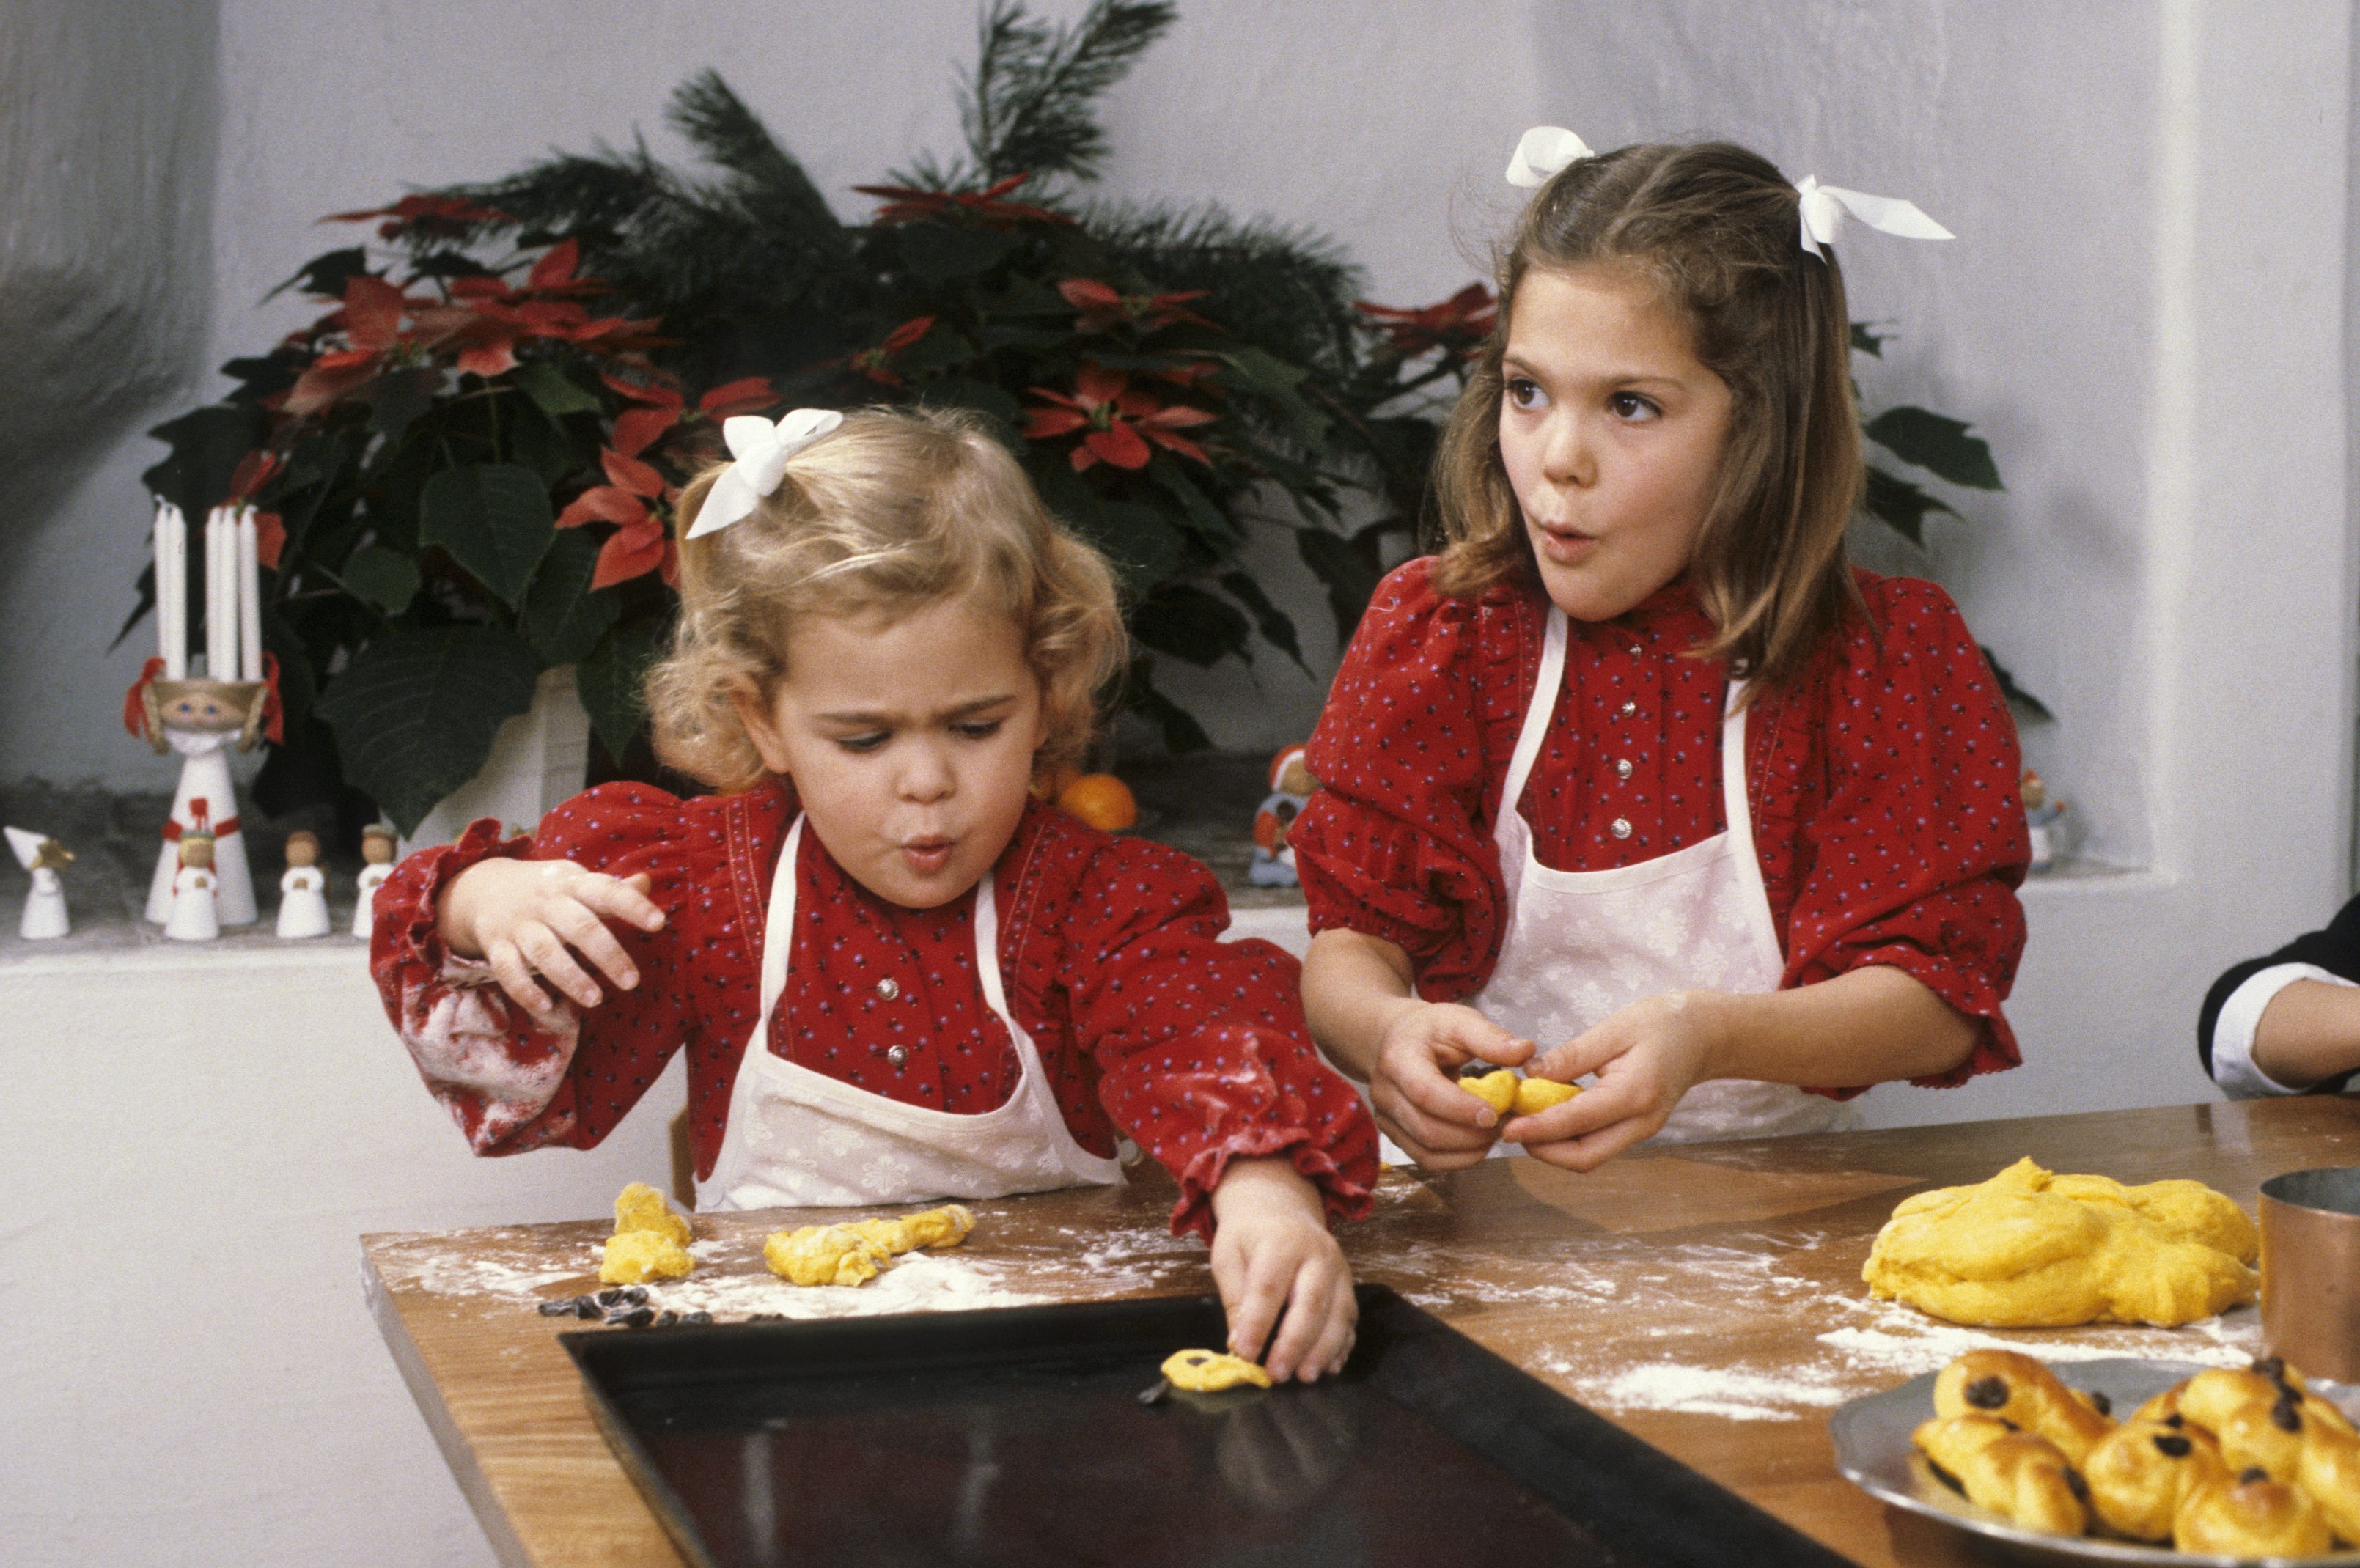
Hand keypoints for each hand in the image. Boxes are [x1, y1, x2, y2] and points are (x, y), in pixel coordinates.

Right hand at [437, 858, 665, 1019]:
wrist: (483, 886)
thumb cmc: (548, 891)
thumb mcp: (578, 882)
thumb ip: (613, 889)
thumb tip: (646, 883)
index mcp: (572, 883)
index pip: (607, 891)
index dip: (633, 905)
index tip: (659, 923)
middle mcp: (546, 903)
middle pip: (579, 927)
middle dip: (608, 955)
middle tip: (632, 981)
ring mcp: (519, 924)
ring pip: (544, 952)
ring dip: (570, 977)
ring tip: (596, 999)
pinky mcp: (496, 945)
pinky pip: (507, 970)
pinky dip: (524, 991)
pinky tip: (545, 1008)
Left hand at [1207, 1158, 1355, 1382]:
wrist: (1281, 1207)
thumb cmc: (1249, 1236)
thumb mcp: (1229, 1256)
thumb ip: (1235, 1298)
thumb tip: (1240, 1343)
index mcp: (1280, 1242)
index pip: (1269, 1287)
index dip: (1257, 1324)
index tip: (1244, 1355)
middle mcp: (1317, 1254)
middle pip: (1311, 1302)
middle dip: (1295, 1343)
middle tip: (1277, 1374)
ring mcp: (1339, 1269)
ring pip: (1338, 1313)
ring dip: (1323, 1350)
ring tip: (1304, 1377)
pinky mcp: (1349, 1284)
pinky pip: (1351, 1318)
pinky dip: (1342, 1346)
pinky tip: (1329, 1367)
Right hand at [1367, 1000, 1533, 1170]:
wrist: (1393, 1040)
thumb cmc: (1430, 1030)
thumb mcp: (1459, 1021)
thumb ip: (1490, 1038)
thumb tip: (1525, 1051)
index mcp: (1398, 1059)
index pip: (1425, 1092)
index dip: (1460, 1108)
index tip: (1495, 1114)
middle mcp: (1385, 1092)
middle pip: (1427, 1129)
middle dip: (1472, 1135)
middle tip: (1505, 1125)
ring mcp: (1386, 1117)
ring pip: (1427, 1151)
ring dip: (1468, 1150)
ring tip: (1495, 1134)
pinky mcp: (1395, 1134)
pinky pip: (1427, 1160)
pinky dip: (1458, 1159)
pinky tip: (1479, 1144)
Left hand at [1508, 990, 1727, 1170]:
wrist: (1706, 1035)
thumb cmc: (1663, 1023)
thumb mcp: (1615, 1028)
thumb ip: (1572, 1055)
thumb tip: (1530, 1074)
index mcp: (1636, 1094)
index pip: (1577, 1121)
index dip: (1538, 1128)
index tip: (1507, 1128)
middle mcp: (1641, 1122)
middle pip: (1584, 1158)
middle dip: (1542, 1150)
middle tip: (1509, 1128)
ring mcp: (1642, 1130)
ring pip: (1590, 1156)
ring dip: (1553, 1147)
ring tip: (1522, 1120)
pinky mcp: (1637, 1128)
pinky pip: (1597, 1143)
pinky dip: (1569, 1137)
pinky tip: (1548, 1115)